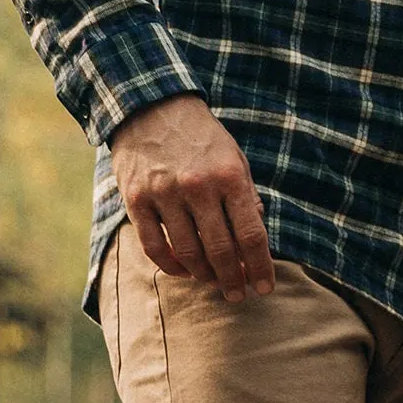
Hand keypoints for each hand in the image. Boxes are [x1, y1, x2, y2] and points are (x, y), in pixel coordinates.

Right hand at [109, 94, 274, 300]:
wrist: (151, 107)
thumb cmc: (201, 138)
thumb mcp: (234, 158)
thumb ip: (246, 196)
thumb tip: (256, 236)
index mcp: (229, 176)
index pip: (251, 234)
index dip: (261, 267)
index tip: (265, 288)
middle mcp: (198, 186)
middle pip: (221, 250)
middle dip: (234, 280)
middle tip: (238, 295)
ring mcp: (165, 194)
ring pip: (188, 253)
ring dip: (204, 276)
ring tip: (214, 282)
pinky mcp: (136, 199)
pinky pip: (154, 247)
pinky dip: (171, 266)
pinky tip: (184, 271)